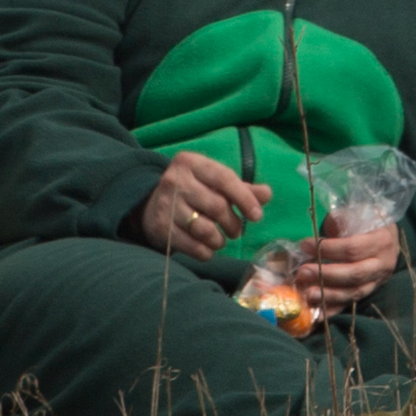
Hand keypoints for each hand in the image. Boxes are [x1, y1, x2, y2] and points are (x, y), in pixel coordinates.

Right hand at [127, 152, 270, 257]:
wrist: (149, 204)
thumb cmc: (191, 191)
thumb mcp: (213, 182)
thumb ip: (241, 188)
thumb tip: (267, 194)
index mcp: (191, 162)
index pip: (224, 178)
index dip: (244, 198)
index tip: (257, 216)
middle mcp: (175, 180)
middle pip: (217, 206)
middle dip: (233, 224)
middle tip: (236, 231)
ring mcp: (166, 204)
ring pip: (205, 229)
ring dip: (220, 240)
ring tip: (220, 239)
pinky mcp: (160, 228)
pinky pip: (194, 247)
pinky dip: (207, 252)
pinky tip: (207, 248)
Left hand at [293, 215, 403, 312]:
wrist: (388, 234)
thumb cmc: (367, 220)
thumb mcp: (357, 213)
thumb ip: (341, 221)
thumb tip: (324, 231)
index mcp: (382, 241)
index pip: (352, 248)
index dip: (328, 249)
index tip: (305, 245)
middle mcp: (383, 264)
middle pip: (354, 274)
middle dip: (326, 274)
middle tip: (303, 272)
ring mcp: (378, 281)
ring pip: (354, 293)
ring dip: (329, 295)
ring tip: (307, 294)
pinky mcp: (370, 292)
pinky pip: (352, 304)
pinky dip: (334, 310)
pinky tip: (318, 315)